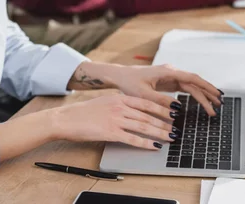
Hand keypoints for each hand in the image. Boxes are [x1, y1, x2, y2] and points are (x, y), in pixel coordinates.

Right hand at [54, 94, 174, 149]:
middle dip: (164, 122)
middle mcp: (120, 106)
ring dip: (160, 133)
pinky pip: (132, 138)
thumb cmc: (85, 112)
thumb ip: (120, 104)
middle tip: (177, 127)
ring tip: (171, 137)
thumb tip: (134, 110)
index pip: (146, 102)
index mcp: (120, 98)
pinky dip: (146, 143)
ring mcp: (116, 119)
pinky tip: (154, 146)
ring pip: (144, 126)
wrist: (67, 118)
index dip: (162, 108)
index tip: (173, 112)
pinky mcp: (111, 132)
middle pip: (148, 115)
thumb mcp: (105, 101)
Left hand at [106, 63, 221, 115]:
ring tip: (213, 107)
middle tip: (219, 105)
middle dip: (207, 93)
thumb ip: (161, 101)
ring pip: (191, 86)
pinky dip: (194, 95)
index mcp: (168, 72)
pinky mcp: (168, 81)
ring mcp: (171, 76)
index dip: (206, 86)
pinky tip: (201, 101)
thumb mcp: (144, 95)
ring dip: (202, 96)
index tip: (216, 94)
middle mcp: (172, 72)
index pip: (192, 78)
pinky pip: (185, 88)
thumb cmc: (130, 83)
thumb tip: (178, 107)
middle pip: (195, 82)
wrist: (121, 76)